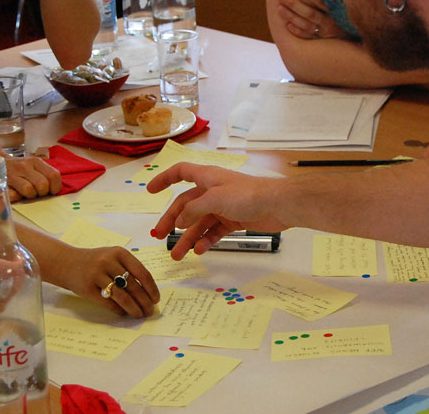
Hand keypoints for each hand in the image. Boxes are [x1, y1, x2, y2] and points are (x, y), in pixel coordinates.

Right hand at [5, 155, 62, 200]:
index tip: (52, 191)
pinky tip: (16, 193)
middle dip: (42, 193)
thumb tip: (56, 191)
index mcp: (36, 162)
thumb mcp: (34, 166)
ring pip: (29, 190)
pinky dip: (17, 198)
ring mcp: (13, 173)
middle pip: (42, 184)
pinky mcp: (2, 182)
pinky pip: (14, 195)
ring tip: (27, 193)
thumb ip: (45, 175)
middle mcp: (25, 165)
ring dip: (30, 196)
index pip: (53, 175)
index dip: (55, 187)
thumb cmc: (20, 168)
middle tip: (38, 193)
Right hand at [60, 246, 160, 317]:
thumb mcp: (113, 257)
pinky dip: (118, 310)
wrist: (67, 263)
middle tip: (149, 311)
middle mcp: (108, 261)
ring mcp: (96, 274)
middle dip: (144, 302)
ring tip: (139, 314)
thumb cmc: (95, 262)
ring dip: (133, 308)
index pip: (142, 272)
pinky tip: (123, 313)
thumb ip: (129, 269)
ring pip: (122, 296)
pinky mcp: (87, 288)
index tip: (156, 299)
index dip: (151, 288)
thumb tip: (148, 293)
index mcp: (119, 253)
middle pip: (133, 286)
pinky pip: (108, 303)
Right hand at [147, 163, 287, 259]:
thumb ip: (194, 210)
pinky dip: (206, 240)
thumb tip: (179, 222)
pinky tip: (199, 250)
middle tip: (159, 236)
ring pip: (199, 222)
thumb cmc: (247, 195)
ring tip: (177, 255)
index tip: (150, 190)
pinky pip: (214, 231)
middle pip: (186, 205)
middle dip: (172, 220)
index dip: (164, 179)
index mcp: (207, 177)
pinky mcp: (234, 219)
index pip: (180, 172)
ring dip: (188, 238)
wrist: (278, 205)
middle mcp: (213, 190)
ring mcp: (223, 206)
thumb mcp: (215, 199)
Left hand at [277, 0, 345, 39]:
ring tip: (279, 7)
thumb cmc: (351, 16)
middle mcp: (331, 23)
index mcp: (337, 11)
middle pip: (310, 13)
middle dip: (294, 4)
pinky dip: (297, 31)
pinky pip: (308, 37)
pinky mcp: (322, 42)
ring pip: (306, 25)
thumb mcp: (347, 3)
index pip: (320, 1)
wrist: (357, 41)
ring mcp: (326, 34)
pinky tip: (287, 25)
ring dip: (292, 16)